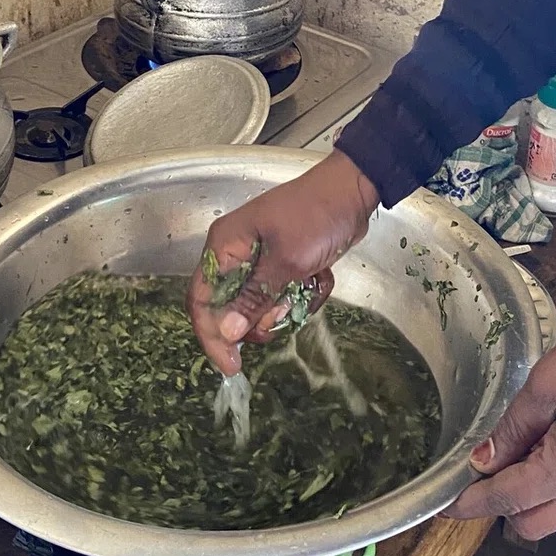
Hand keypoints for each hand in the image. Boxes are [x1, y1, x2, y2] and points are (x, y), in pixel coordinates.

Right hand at [188, 149, 379, 374]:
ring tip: (308, 285)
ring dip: (288, 305)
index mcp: (225, 246)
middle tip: (286, 315)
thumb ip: (255, 298)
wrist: (353, 191)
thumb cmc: (316, 216)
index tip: (232, 364)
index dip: (213, 336)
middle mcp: (236, 253)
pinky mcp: (283, 264)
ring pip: (262, 306)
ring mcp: (260, 259)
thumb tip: (227, 332)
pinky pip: (284, 295)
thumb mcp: (287, 261)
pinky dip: (304, 293)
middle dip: (261, 319)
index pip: (202, 300)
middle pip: (231, 308)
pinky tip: (321, 275)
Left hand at [445, 320, 555, 540]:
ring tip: (530, 440)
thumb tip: (485, 460)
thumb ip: (511, 428)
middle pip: (534, 522)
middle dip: (504, 504)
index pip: (507, 500)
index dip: (473, 503)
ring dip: (537, 488)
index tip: (447, 506)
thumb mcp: (544, 386)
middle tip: (490, 467)